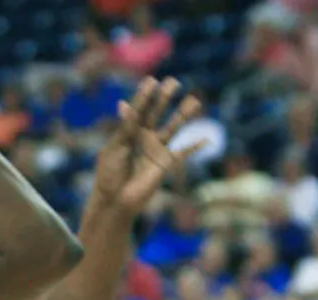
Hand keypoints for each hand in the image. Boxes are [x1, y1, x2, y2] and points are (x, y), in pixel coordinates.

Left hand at [90, 77, 202, 216]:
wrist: (115, 199)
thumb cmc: (110, 173)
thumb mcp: (115, 147)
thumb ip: (125, 127)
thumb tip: (123, 104)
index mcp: (129, 132)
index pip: (138, 110)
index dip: (144, 96)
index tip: (151, 81)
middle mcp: (144, 137)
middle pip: (156, 113)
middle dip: (165, 98)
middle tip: (174, 82)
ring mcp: (156, 149)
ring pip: (173, 128)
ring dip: (183, 115)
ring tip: (195, 101)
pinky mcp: (165, 163)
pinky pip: (183, 153)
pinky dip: (194, 147)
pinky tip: (207, 139)